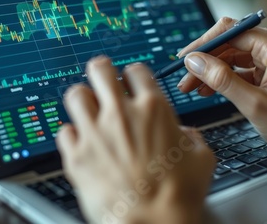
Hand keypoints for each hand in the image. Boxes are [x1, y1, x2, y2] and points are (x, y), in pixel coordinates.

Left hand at [56, 57, 214, 223]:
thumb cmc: (177, 196)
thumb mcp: (202, 159)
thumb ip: (192, 137)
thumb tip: (185, 134)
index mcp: (153, 109)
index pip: (136, 71)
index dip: (133, 75)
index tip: (131, 82)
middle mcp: (120, 115)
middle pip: (100, 70)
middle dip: (100, 70)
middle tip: (102, 78)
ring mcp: (94, 133)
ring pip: (76, 95)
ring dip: (82, 99)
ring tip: (87, 108)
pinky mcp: (76, 156)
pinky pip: (64, 132)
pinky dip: (71, 135)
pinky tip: (80, 142)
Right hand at [177, 17, 266, 167]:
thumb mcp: (254, 105)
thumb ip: (221, 79)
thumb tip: (194, 62)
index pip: (231, 31)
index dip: (203, 45)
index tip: (184, 59)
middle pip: (233, 42)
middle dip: (207, 61)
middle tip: (186, 80)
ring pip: (239, 55)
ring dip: (217, 70)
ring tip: (196, 88)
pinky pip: (250, 66)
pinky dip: (232, 76)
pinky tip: (215, 89)